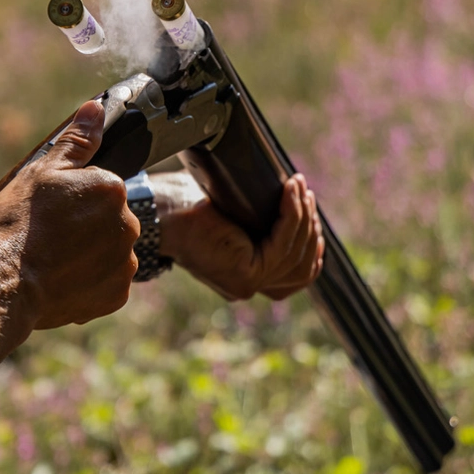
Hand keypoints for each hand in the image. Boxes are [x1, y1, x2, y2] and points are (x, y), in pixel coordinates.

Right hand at [0, 100, 138, 329]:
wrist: (4, 282)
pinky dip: (89, 283)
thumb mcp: (42, 171)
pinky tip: (62, 280)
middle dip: (87, 226)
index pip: (102, 188)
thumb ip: (77, 140)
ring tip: (54, 261)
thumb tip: (97, 109)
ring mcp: (125, 262)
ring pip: (110, 252)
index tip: (52, 211)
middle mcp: (129, 224)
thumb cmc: (19, 223)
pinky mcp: (117, 295)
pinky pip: (107, 283)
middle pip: (110, 220)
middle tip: (51, 236)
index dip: (75, 199)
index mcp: (113, 188)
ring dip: (90, 255)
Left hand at [153, 170, 323, 300]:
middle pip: (302, 267)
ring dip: (304, 216)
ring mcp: (248, 284)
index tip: (314, 217)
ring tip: (299, 186)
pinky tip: (291, 191)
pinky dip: (292, 215)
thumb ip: (256, 221)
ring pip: (296, 254)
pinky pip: (282, 243)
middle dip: (310, 228)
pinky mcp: (247, 273)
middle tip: (305, 193)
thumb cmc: (186, 205)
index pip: (295, 276)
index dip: (312, 249)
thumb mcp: (231, 215)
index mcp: (242, 277)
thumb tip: (288, 202)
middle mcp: (246, 286)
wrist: (160, 211)